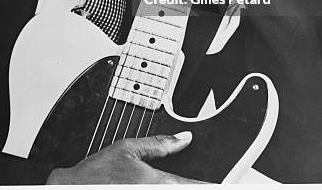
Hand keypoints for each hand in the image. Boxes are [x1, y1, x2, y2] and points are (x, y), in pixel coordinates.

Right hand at [46, 131, 205, 183]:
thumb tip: (184, 137)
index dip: (215, 183)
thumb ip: (159, 144)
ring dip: (181, 187)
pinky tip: (154, 185)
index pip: (199, 187)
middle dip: (194, 184)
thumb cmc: (94, 177)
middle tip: (195, 178)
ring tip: (168, 179)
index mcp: (161, 185)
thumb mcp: (127, 149)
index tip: (227, 180)